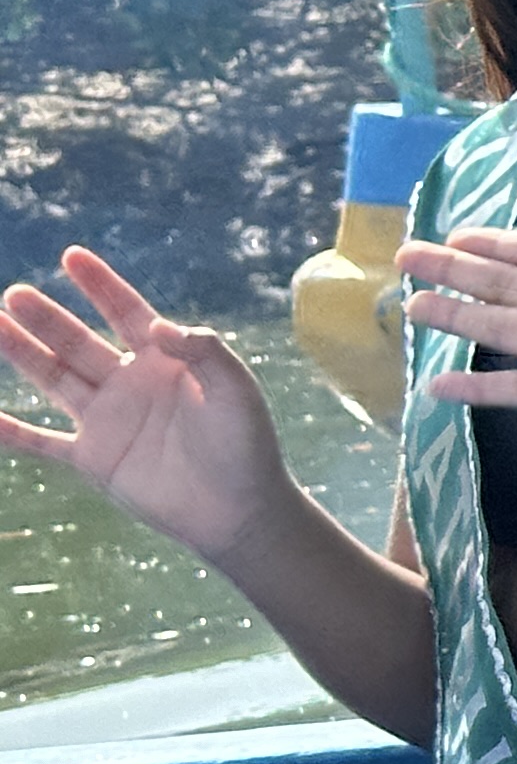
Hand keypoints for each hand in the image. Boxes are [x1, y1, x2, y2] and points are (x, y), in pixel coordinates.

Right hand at [0, 249, 296, 559]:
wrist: (238, 508)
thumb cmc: (246, 443)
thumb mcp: (235, 389)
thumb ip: (204, 351)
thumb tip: (159, 325)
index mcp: (168, 360)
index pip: (127, 313)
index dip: (101, 285)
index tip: (72, 255)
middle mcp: (132, 383)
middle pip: (80, 343)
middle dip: (47, 319)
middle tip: (14, 294)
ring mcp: (109, 420)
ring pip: (55, 379)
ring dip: (23, 355)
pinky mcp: (94, 458)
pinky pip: (43, 442)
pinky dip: (12, 432)